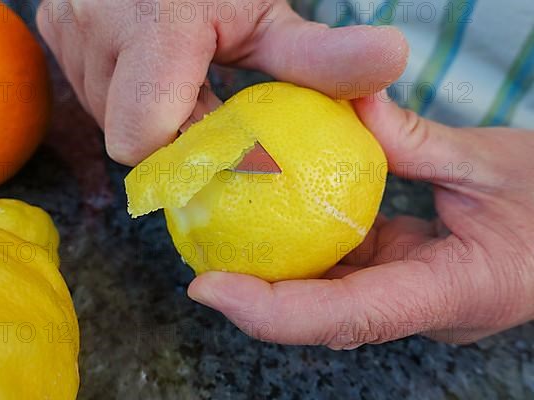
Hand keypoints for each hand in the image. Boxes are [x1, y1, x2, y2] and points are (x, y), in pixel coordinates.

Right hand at [37, 0, 407, 165]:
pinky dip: (126, 96)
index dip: (185, 155)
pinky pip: (91, 94)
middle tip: (208, 106)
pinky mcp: (53, 30)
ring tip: (184, 81)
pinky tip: (156, 71)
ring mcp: (66, 26)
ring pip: (107, 120)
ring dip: (150, 117)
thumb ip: (321, 55)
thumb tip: (392, 60)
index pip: (145, 140)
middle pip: (127, 137)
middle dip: (172, 137)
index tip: (224, 141)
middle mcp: (94, 24)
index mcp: (155, 26)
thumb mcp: (271, 15)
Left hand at [188, 92, 533, 348]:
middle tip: (200, 261)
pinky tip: (281, 209)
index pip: (347, 316)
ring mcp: (408, 294)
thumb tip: (347, 105)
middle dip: (258, 297)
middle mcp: (418, 307)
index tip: (210, 289)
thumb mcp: (488, 163)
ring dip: (278, 271)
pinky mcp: (402, 274)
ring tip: (225, 237)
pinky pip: (346, 265)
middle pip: (324, 314)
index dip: (272, 312)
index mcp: (448, 294)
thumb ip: (413, 139)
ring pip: (330, 293)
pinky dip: (310, 242)